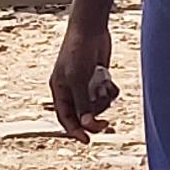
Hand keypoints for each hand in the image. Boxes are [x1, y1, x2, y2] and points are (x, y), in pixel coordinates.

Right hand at [48, 24, 120, 139]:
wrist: (91, 28)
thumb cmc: (77, 51)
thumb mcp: (78, 80)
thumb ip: (82, 104)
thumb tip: (87, 126)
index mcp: (59, 90)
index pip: (65, 118)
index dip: (74, 131)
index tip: (87, 141)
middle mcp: (72, 89)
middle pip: (83, 115)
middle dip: (94, 118)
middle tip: (105, 125)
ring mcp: (87, 84)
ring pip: (97, 105)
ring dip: (103, 101)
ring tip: (104, 88)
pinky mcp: (100, 78)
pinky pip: (107, 94)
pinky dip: (110, 91)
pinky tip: (110, 83)